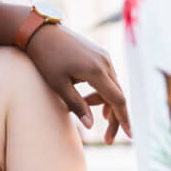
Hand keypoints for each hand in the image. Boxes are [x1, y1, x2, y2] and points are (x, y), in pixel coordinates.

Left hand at [25, 24, 129, 143]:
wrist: (39, 31)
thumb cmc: (45, 58)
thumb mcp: (58, 84)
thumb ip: (76, 105)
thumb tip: (91, 126)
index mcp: (97, 71)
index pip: (117, 100)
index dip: (124, 119)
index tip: (130, 136)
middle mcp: (105, 63)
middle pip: (118, 96)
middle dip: (114, 118)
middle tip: (108, 139)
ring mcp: (104, 57)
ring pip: (113, 87)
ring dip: (105, 104)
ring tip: (92, 115)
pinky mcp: (99, 54)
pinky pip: (107, 77)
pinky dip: (102, 91)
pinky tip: (90, 99)